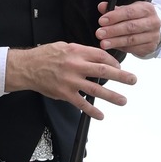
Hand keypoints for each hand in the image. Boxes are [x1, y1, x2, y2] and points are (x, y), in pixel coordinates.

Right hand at [4, 42, 135, 119]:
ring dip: (112, 96)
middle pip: (104, 71)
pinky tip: (101, 115)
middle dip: (121, 77)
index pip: (101, 56)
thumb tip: (97, 57)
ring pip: (96, 89)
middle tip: (133, 80)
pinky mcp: (65, 94)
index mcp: (77, 52)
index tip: (119, 68)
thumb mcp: (64, 46)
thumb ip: (81, 52)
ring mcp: (71, 81)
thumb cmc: (45, 55)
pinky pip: (81, 104)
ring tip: (123, 100)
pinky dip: (92, 110)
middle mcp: (76, 66)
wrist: (27, 67)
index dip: (114, 62)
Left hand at [96, 0, 160, 56]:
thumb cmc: (138, 18)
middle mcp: (153, 22)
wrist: (153, 30)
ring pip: (131, 39)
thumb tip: (101, 6)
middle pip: (131, 27)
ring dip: (115, 41)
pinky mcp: (151, 47)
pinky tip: (112, 46)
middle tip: (99, 33)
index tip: (101, 21)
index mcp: (147, 9)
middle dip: (113, 30)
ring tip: (103, 43)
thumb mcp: (128, 10)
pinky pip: (133, 48)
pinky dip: (121, 47)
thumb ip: (114, 9)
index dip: (114, 16)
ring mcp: (153, 35)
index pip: (129, 12)